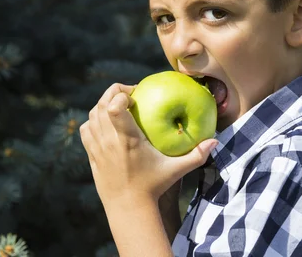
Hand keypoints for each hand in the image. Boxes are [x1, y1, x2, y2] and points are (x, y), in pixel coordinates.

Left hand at [79, 83, 217, 206]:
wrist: (128, 208)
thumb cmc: (154, 187)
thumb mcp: (176, 170)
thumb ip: (196, 155)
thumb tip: (215, 141)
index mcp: (127, 140)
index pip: (114, 107)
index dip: (121, 94)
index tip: (136, 95)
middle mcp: (108, 141)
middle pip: (100, 104)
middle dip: (113, 92)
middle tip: (130, 94)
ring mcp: (97, 148)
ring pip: (92, 115)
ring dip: (103, 104)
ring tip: (119, 106)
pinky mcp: (91, 155)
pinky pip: (86, 129)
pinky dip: (94, 120)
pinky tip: (108, 123)